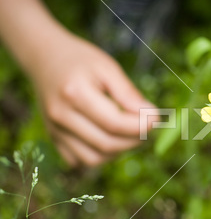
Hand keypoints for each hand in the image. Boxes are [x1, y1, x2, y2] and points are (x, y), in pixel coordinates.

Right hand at [30, 35, 157, 166]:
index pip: (114, 123)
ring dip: (119, 151)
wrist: (45, 58)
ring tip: (130, 132)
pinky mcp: (54, 138)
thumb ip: (128, 94)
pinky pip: (80, 161)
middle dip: (135, 139)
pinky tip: (111, 137)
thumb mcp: (108, 67)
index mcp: (74, 93)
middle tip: (148, 126)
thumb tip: (151, 117)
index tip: (156, 118)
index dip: (140, 126)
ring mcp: (55, 130)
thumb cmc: (81, 60)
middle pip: (106, 144)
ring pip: (94, 159)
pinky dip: (101, 155)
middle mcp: (61, 116)